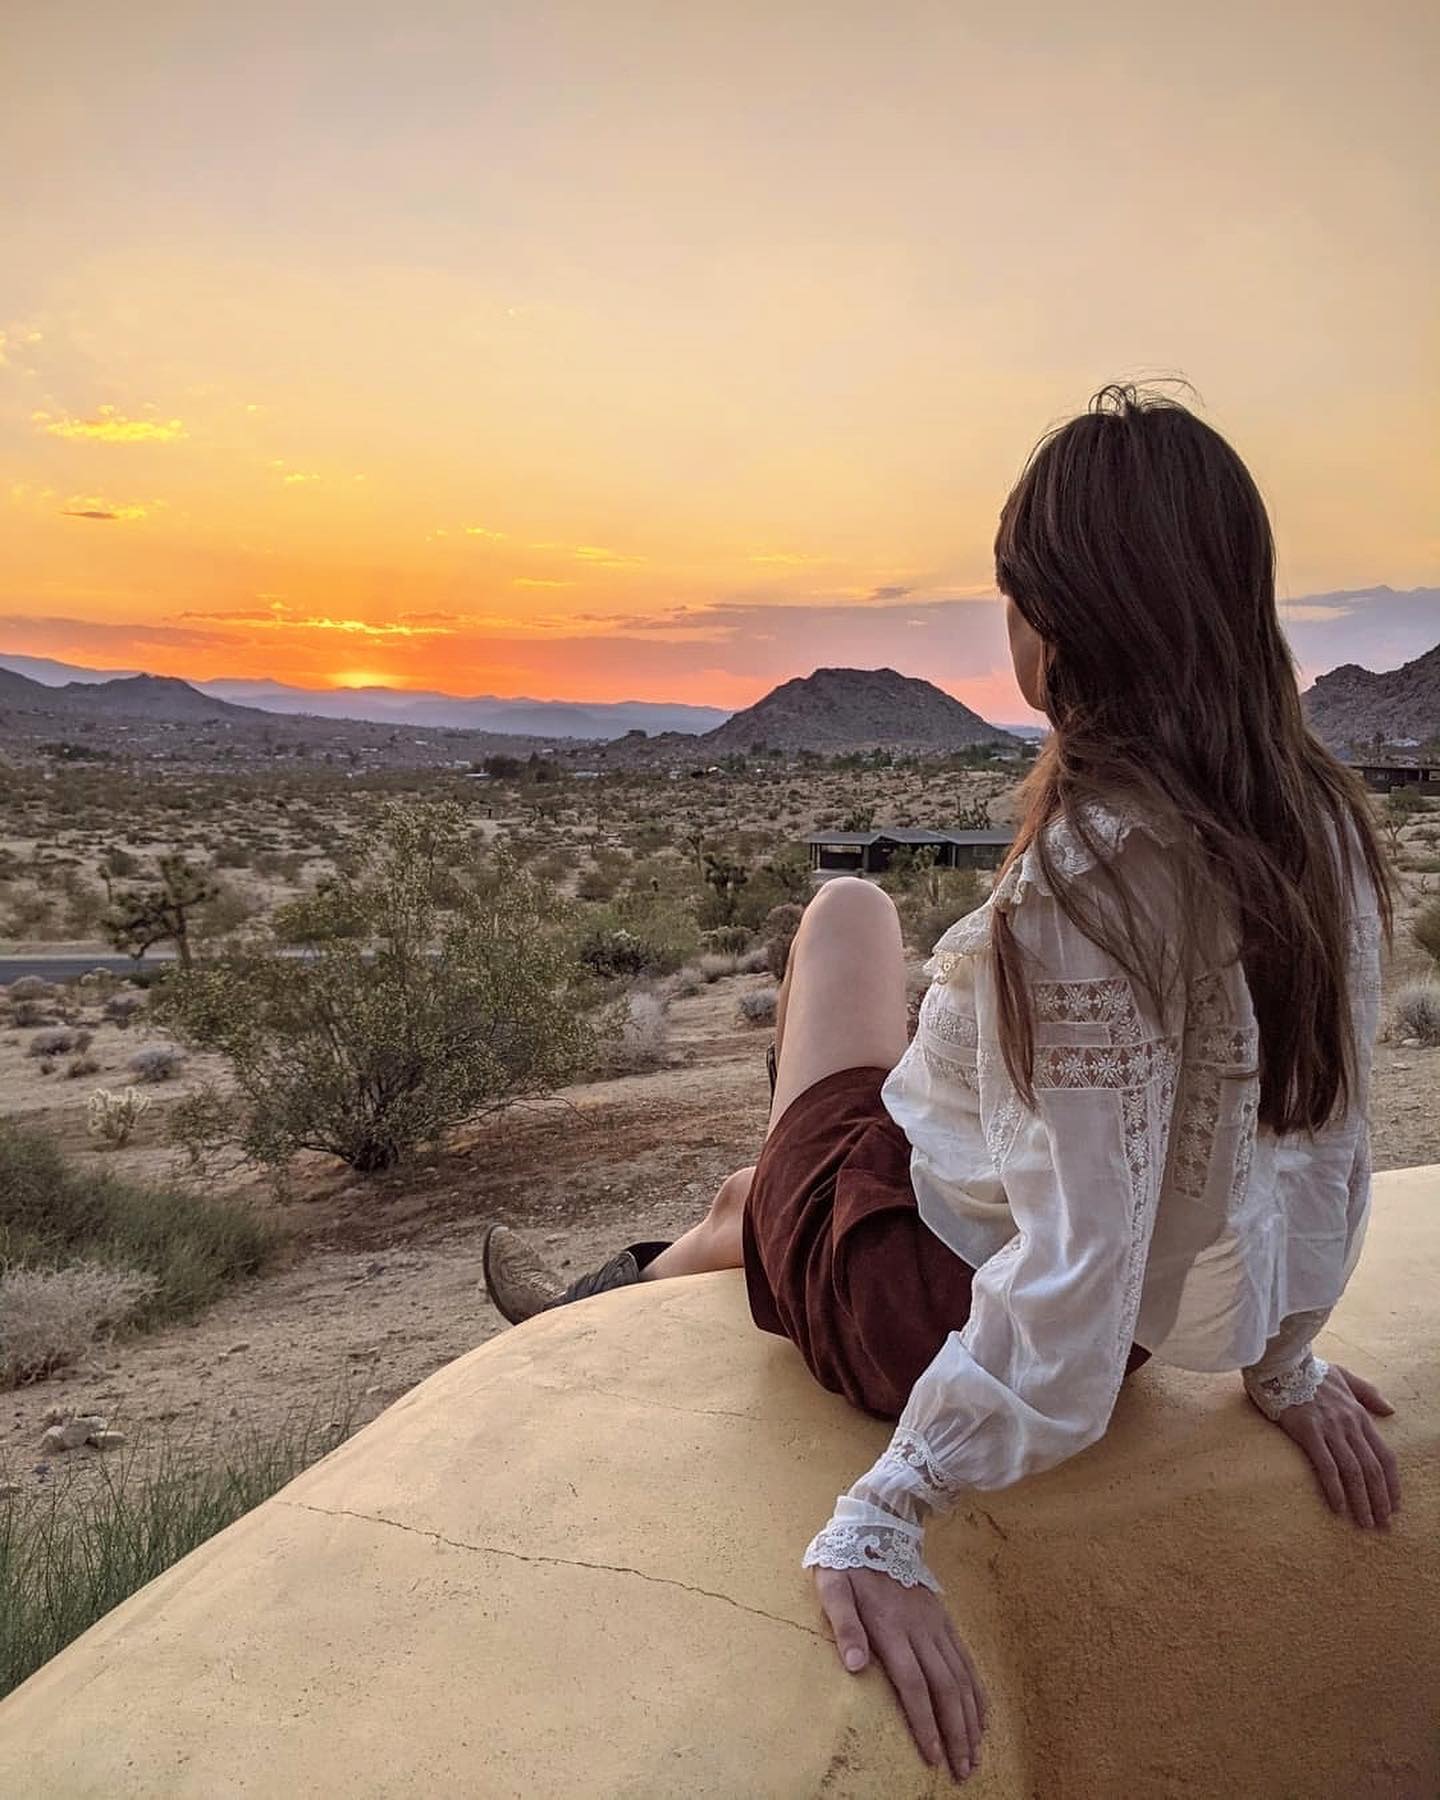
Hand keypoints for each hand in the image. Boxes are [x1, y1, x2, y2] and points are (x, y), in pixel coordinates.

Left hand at [813, 1566, 986, 1783]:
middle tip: (963, 1771)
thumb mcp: (833, 1588)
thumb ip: (844, 1626)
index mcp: (892, 1627)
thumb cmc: (848, 1565)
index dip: (926, 1723)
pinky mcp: (943, 1620)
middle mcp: (921, 1630)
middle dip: (956, 1733)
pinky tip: (982, 1717)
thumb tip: (855, 1667)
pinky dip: (977, 1692)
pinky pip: (966, 1660)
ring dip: (971, 1719)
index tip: (934, 1757)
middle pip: (945, 1689)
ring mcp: (936, 1625)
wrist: (877, 1527)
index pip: (914, 1685)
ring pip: (961, 1678)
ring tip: (976, 1755)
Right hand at [1271, 1364, 1399, 1528]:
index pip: (1384, 1456)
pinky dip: (1335, 1489)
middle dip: (1380, 1500)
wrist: (1280, 1361)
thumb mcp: (1345, 1375)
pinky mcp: (1308, 1431)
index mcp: (1359, 1414)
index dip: (1392, 1484)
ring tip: (1365, 1523)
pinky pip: (1326, 1466)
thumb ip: (1368, 1393)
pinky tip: (1338, 1508)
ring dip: (1361, 1501)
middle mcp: (1349, 1424)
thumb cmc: (1310, 1370)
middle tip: (1383, 1525)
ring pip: (1353, 1472)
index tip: (1394, 1506)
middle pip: (1372, 1469)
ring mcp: (1329, 1428)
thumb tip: (1391, 1409)